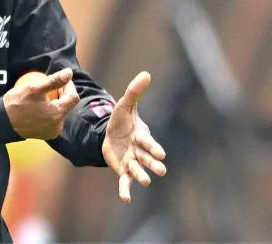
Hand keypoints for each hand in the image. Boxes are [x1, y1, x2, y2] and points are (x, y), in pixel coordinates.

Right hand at [4, 68, 79, 139]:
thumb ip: (55, 80)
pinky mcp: (44, 134)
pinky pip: (51, 120)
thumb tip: (69, 72)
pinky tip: (40, 104)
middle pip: (67, 106)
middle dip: (62, 93)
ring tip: (45, 93)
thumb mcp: (35, 88)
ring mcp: (50, 132)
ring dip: (55, 102)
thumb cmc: (17, 104)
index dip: (69, 86)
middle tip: (51, 85)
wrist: (2, 122)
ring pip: (59, 113)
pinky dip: (49, 111)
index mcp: (58, 115)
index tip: (61, 79)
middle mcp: (57, 126)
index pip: (73, 97)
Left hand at [102, 71, 166, 202]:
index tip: (160, 153)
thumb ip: (134, 92)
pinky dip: (125, 190)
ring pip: (138, 170)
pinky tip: (126, 199)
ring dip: (142, 176)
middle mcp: (139, 151)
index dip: (152, 147)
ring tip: (146, 181)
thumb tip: (146, 73)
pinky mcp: (123, 170)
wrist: (110, 134)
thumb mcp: (125, 105)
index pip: (147, 141)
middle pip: (147, 158)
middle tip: (161, 170)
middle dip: (153, 164)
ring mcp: (131, 162)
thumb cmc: (121, 120)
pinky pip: (125, 182)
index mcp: (141, 136)